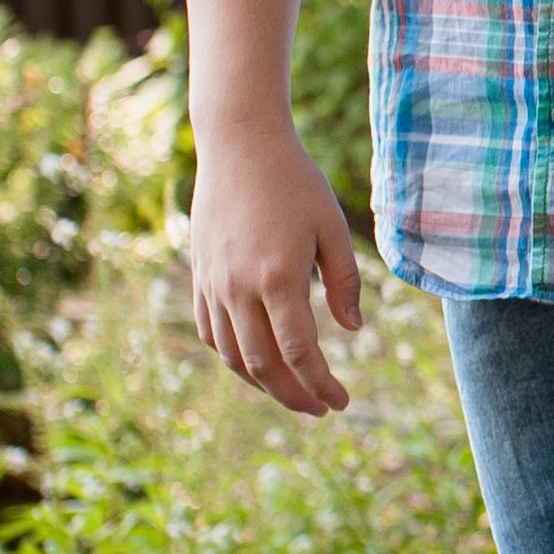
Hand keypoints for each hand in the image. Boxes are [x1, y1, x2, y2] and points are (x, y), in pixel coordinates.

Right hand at [188, 123, 363, 413]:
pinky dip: (232, 357)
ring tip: (292, 393)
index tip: (340, 401)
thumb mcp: (333, 227)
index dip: (319, 384)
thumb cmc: (295, 181)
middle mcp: (239, 287)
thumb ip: (345, 281)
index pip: (299, 353)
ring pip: (232, 356)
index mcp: (279, 277)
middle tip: (320, 409)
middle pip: (263, 365)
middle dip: (293, 396)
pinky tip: (256, 363)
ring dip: (262, 384)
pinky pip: (210, 332)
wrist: (239, 144)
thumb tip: (353, 330)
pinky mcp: (199, 275)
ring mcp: (214, 283)